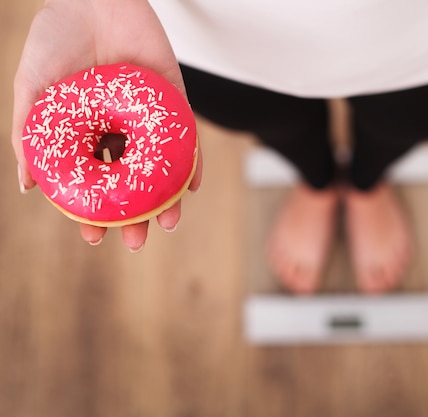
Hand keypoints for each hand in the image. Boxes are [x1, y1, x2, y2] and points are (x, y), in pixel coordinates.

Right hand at [12, 0, 201, 250]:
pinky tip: (190, 188)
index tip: (94, 237)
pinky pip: (187, 138)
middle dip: (134, 215)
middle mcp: (120, 131)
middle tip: (136, 243)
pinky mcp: (174, 101)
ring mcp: (148, 119)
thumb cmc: (56, 40)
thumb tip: (28, 187)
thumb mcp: (34, 90)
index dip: (94, 211)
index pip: (94, 182)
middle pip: (131, 182)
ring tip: (167, 225)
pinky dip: (191, 163)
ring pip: (160, 168)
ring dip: (166, 199)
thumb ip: (30, 136)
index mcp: (87, 134)